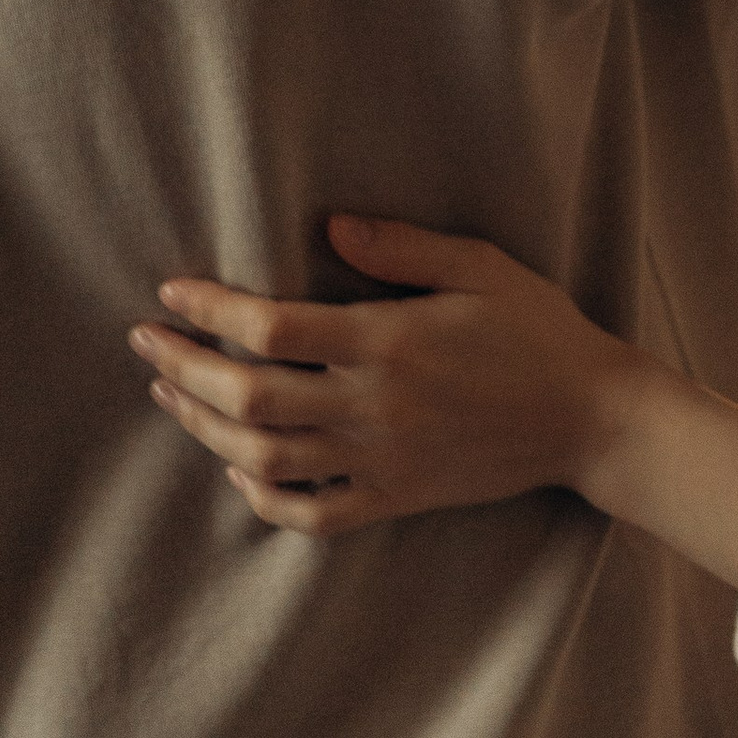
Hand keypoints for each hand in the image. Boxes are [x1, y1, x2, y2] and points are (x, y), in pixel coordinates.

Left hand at [130, 214, 626, 534]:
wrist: (590, 419)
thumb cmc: (538, 330)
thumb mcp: (481, 266)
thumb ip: (402, 246)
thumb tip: (328, 223)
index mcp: (390, 342)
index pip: (271, 328)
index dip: (209, 310)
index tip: (170, 292)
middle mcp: (375, 406)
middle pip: (249, 398)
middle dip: (184, 370)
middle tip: (147, 343)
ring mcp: (382, 460)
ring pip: (266, 459)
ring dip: (205, 429)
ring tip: (173, 396)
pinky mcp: (396, 497)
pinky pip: (313, 514)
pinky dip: (264, 497)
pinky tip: (240, 467)